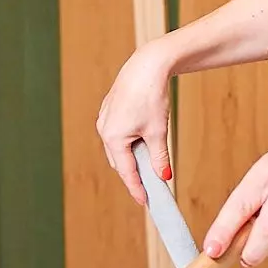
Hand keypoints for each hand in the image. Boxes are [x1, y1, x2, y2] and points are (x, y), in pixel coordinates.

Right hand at [95, 43, 174, 203]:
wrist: (148, 65)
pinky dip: (129, 143)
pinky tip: (143, 143)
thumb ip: (159, 157)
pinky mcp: (110, 110)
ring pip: (118, 148)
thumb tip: (163, 176)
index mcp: (113, 138)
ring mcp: (105, 119)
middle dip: (134, 174)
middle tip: (151, 187)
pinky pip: (118, 134)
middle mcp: (104, 130)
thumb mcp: (158, 132)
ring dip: (132, 157)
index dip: (137, 189)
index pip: (126, 172)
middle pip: (120, 161)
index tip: (146, 202)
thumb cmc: (152, 97)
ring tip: (150, 166)